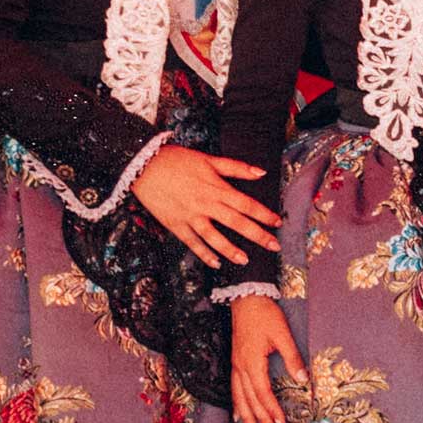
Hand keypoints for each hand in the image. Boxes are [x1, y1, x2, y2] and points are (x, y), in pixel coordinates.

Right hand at [133, 147, 282, 262]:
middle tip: (274, 246)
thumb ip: (236, 167)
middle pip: (236, 222)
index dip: (264, 214)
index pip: (246, 204)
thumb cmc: (177, 160)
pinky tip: (216, 263)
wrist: (144, 165)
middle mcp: (206, 204)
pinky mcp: (175, 224)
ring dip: (231, 250)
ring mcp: (190, 216)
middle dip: (257, 235)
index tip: (277, 222)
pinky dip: (204, 254)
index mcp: (216, 187)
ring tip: (245, 260)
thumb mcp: (209, 159)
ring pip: (214, 237)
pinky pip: (192, 243)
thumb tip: (261, 172)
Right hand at [228, 298, 304, 422]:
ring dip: (245, 416)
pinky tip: (237, 413)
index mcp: (252, 362)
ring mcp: (236, 365)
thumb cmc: (265, 315)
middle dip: (258, 419)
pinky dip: (236, 403)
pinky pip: (234, 388)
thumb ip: (293, 358)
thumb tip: (303, 380)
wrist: (246, 298)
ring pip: (239, 396)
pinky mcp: (235, 361)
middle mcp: (241, 367)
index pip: (263, 392)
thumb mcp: (283, 334)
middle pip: (250, 399)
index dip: (271, 409)